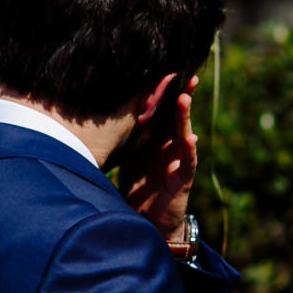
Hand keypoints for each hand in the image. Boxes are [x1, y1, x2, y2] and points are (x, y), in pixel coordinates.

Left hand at [120, 75, 198, 239]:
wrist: (147, 222)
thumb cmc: (137, 189)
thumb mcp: (127, 157)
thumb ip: (124, 137)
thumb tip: (102, 114)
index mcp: (156, 140)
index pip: (162, 111)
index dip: (164, 92)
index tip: (164, 70)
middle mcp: (169, 148)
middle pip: (177, 118)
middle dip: (182, 96)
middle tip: (185, 74)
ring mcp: (178, 163)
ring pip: (183, 135)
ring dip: (184, 118)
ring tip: (184, 98)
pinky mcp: (182, 181)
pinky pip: (188, 163)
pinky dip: (189, 151)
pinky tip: (190, 139)